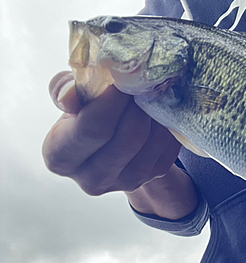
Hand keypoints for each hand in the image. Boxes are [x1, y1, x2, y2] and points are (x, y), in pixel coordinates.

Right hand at [44, 71, 197, 218]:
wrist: (111, 138)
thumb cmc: (85, 113)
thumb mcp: (70, 99)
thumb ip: (64, 91)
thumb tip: (69, 93)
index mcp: (60, 158)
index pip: (93, 129)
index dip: (112, 101)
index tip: (121, 80)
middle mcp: (92, 179)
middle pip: (129, 136)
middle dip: (138, 104)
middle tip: (140, 82)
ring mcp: (126, 182)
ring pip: (153, 141)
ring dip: (156, 112)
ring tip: (149, 93)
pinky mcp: (152, 177)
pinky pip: (168, 146)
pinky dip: (167, 124)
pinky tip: (158, 110)